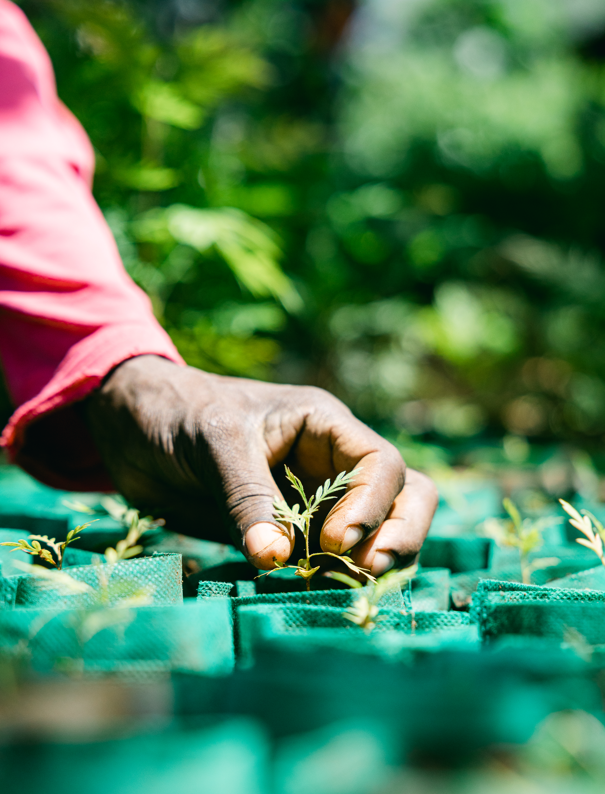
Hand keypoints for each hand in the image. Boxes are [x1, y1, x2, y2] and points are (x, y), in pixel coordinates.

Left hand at [84, 355, 437, 574]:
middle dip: (399, 534)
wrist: (136, 428)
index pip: (381, 465)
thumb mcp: (216, 444)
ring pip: (376, 530)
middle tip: (369, 572)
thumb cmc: (179, 414)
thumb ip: (247, 499)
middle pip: (404, 496)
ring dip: (371, 560)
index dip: (371, 506)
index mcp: (325, 425)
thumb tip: (276, 559)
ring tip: (343, 587)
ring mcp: (316, 498)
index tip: (331, 542)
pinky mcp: (291, 530)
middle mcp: (332, 462)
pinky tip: (315, 592)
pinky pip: (329, 557)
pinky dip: (334, 576)